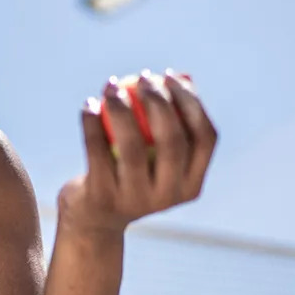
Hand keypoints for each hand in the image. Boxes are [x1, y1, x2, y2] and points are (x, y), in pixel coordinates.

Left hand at [59, 69, 216, 234]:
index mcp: (192, 185)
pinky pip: (97, 152)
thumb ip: (168, 121)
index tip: (170, 76)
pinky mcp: (103, 198)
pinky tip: (89, 103)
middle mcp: (169, 196)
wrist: (94, 219)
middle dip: (159, 101)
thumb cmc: (129, 174)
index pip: (205, 139)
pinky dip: (92, 123)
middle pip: (172, 141)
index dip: (191, 103)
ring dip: (122, 109)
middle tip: (142, 77)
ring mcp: (136, 201)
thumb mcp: (154, 155)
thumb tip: (177, 75)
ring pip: (133, 147)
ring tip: (111, 86)